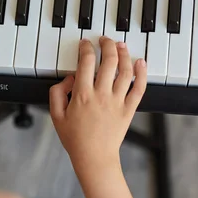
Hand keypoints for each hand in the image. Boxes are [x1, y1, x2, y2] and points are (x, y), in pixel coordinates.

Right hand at [49, 37, 146, 175]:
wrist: (94, 157)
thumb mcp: (56, 116)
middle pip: (108, 60)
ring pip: (125, 70)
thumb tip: (68, 79)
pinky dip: (142, 73)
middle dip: (107, 44)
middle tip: (104, 40)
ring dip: (124, 53)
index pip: (86, 62)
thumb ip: (57, 93)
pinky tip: (141, 62)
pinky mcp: (129, 109)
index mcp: (82, 95)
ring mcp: (117, 101)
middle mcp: (102, 94)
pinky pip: (139, 88)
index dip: (86, 48)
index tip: (85, 44)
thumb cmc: (75, 139)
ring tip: (120, 45)